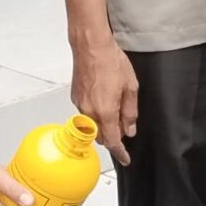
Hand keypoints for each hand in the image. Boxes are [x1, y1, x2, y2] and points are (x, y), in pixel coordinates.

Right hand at [71, 35, 139, 167]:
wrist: (91, 46)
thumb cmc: (111, 61)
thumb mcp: (130, 87)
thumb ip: (130, 112)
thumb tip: (129, 129)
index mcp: (105, 111)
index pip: (113, 141)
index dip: (120, 153)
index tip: (125, 158)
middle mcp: (90, 112)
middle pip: (101, 137)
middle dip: (112, 137)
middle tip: (124, 128)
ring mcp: (80, 105)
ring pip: (92, 126)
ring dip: (103, 125)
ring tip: (114, 108)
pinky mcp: (75, 98)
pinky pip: (86, 114)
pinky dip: (95, 114)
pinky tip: (103, 100)